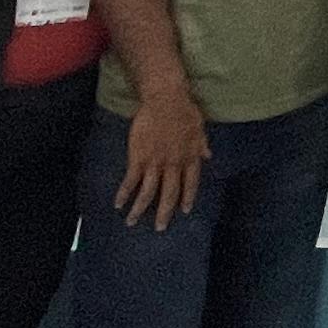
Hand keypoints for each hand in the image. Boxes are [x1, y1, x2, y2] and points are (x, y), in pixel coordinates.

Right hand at [117, 84, 209, 229]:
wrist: (165, 99)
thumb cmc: (184, 110)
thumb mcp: (199, 129)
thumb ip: (202, 145)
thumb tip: (209, 156)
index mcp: (190, 158)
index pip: (190, 184)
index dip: (187, 198)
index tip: (184, 211)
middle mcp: (174, 165)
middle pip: (169, 194)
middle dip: (164, 213)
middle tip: (160, 228)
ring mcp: (155, 163)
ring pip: (148, 193)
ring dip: (140, 210)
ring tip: (132, 222)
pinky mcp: (138, 158)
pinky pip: (131, 181)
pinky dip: (124, 193)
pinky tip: (118, 204)